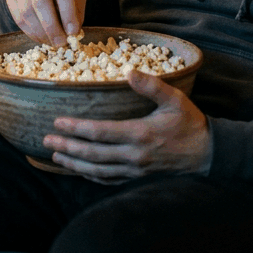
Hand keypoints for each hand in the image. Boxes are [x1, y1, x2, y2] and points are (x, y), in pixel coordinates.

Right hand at [5, 0, 85, 46]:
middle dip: (52, 27)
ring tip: (52, 43)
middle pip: (41, 1)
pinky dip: (31, 32)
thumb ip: (76, 10)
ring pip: (27, 11)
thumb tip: (72, 34)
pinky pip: (18, 17)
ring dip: (41, 32)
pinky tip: (41, 38)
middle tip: (61, 43)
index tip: (73, 32)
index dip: (68, 13)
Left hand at [43, 69, 211, 183]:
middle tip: (46, 141)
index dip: (76, 128)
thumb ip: (151, 85)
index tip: (58, 122)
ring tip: (56, 157)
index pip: (100, 132)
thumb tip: (129, 72)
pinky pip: (109, 180)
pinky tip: (80, 170)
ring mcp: (135, 170)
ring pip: (97, 171)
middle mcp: (134, 155)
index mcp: (140, 134)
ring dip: (74, 164)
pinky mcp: (137, 177)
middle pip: (93, 154)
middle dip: (67, 148)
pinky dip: (91, 176)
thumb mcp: (174, 98)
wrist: (206, 152)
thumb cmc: (189, 122)